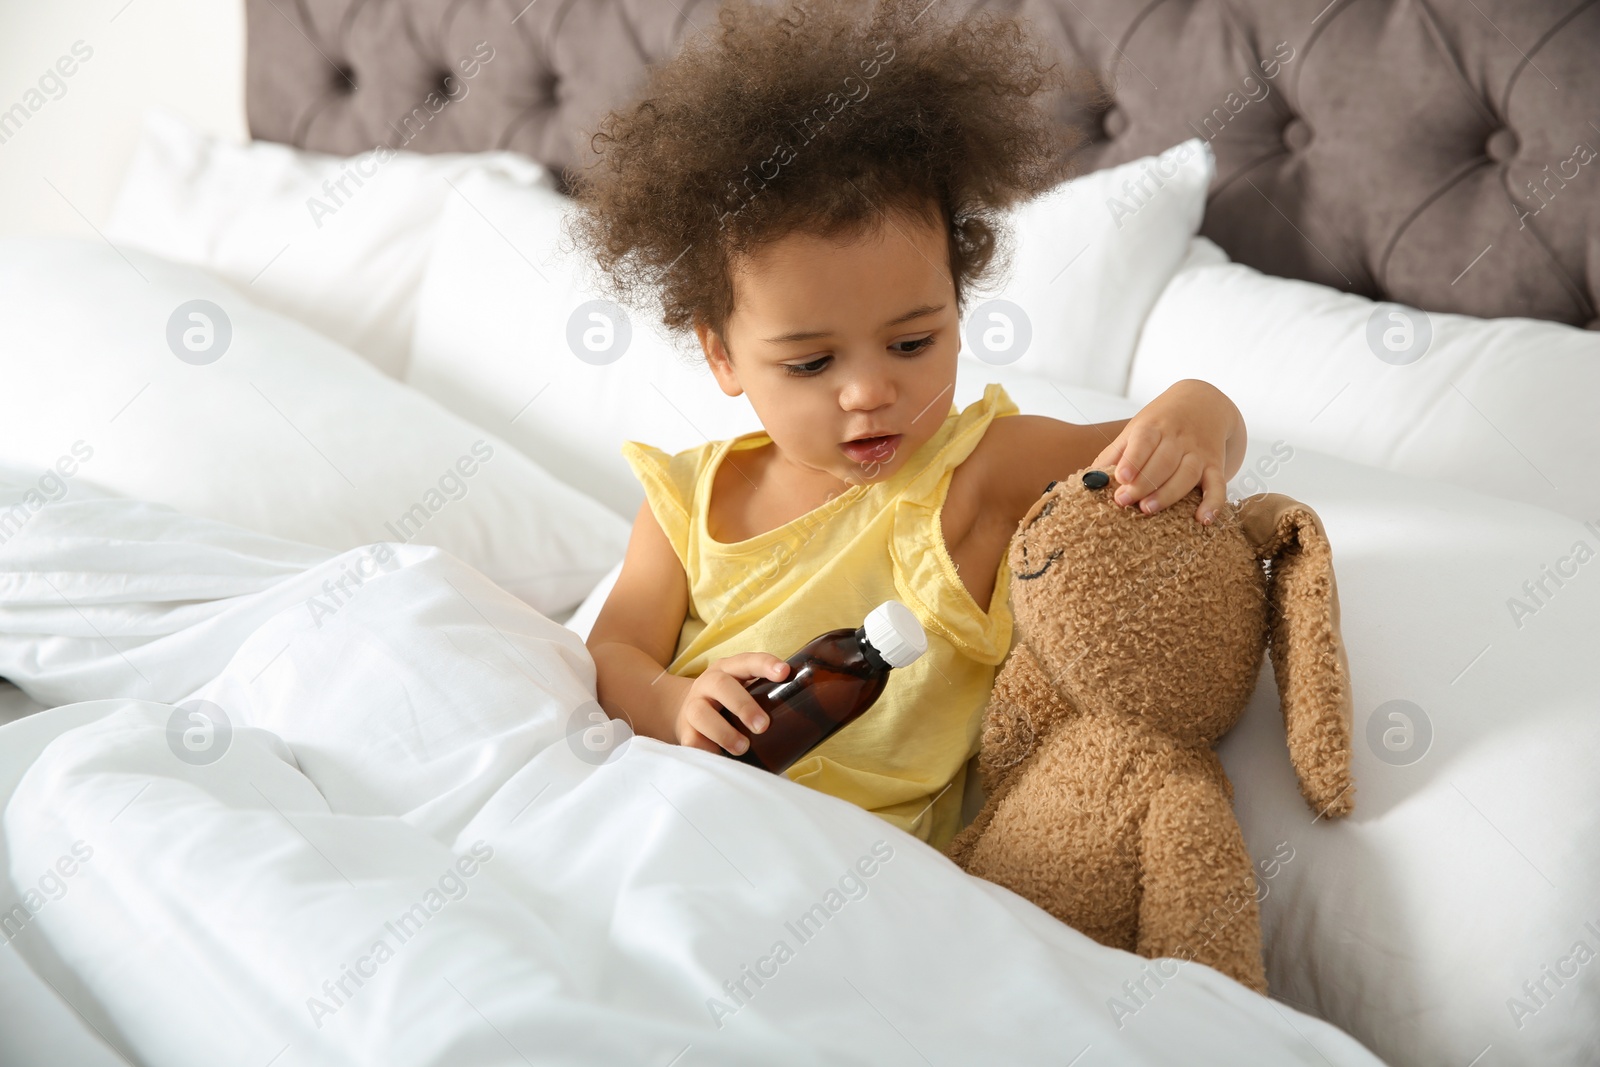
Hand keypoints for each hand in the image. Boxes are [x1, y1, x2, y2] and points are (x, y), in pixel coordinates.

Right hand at [674, 653, 788, 754]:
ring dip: (724, 732)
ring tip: (743, 748)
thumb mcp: (744, 688)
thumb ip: (767, 694)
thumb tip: (807, 715)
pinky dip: (708, 750)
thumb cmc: (728, 701)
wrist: (686, 710)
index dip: (765, 664)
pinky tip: (722, 758)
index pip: (747, 661)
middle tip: (763, 726)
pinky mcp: (685, 730)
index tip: (784, 673)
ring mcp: (693, 706)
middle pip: (721, 685)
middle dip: (743, 705)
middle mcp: (708, 683)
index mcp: (728, 669)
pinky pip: (693, 741)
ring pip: (701, 714)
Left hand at [1092, 380, 1242, 524]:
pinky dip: (1214, 503)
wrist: (1204, 402)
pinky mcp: (1215, 466)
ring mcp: (1199, 452)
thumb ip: (1115, 454)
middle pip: (1163, 461)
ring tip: (1148, 509)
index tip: (1120, 477)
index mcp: (1155, 426)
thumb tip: (1089, 479)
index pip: (1144, 440)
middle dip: (1143, 483)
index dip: (1133, 459)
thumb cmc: (1161, 422)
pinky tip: (1204, 520)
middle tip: (1124, 501)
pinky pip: (1218, 485)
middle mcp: (1179, 438)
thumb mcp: (1136, 429)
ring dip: (1169, 493)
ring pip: (1187, 473)